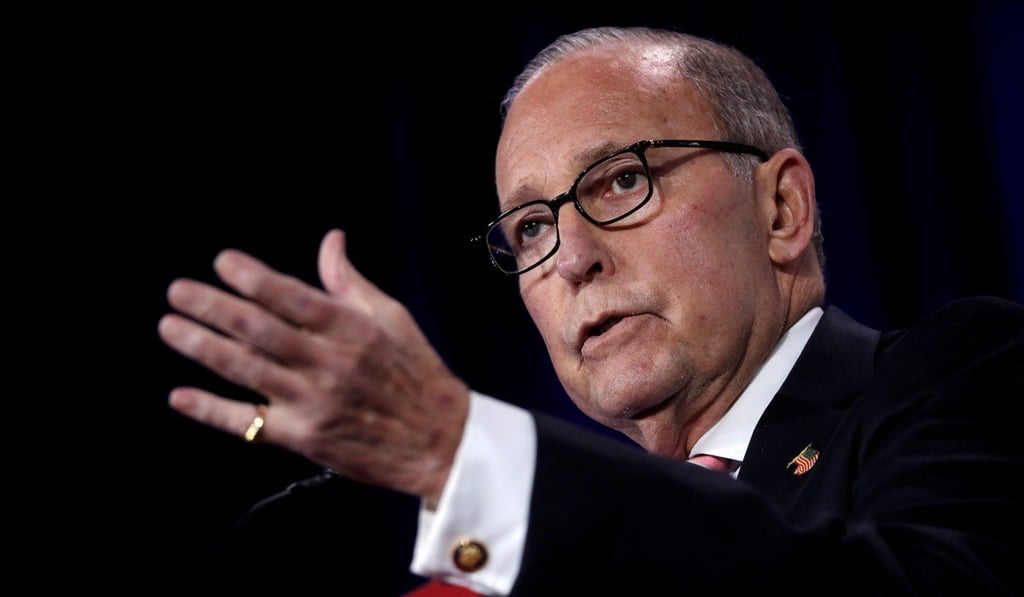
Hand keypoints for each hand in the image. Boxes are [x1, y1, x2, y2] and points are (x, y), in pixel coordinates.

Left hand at [157, 229, 468, 504]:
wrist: (440, 439)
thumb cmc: (415, 372)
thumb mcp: (392, 318)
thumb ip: (350, 282)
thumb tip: (331, 239)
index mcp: (351, 328)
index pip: (291, 296)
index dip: (252, 277)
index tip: (222, 262)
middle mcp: (328, 363)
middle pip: (259, 330)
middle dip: (213, 307)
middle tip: (177, 291)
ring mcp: (313, 402)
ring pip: (247, 370)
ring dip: (203, 347)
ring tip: (171, 326)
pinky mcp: (304, 438)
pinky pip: (250, 424)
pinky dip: (213, 410)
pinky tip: (181, 396)